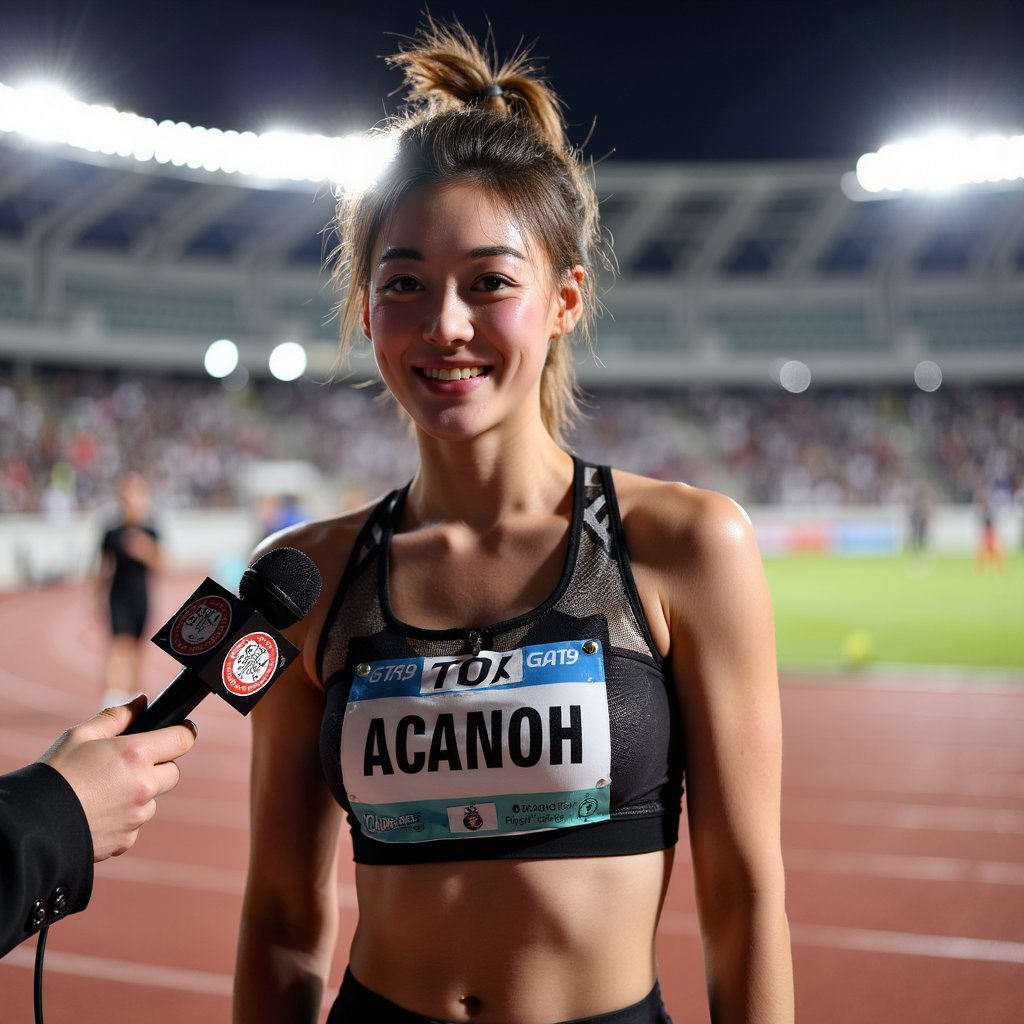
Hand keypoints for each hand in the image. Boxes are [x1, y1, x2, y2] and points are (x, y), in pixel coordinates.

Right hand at [40, 696, 196, 860]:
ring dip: (139, 794)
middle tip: (130, 764)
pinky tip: (98, 812)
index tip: (182, 730)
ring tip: (103, 792)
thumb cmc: (54, 774)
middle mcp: (143, 786)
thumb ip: (116, 716)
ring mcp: (137, 816)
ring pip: (152, 800)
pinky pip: (134, 824)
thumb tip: (142, 702)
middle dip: (159, 766)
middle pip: (173, 772)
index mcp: (136, 754)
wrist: (30, 825)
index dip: (184, 732)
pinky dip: (123, 818)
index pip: (183, 740)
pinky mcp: (127, 840)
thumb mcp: (80, 735)